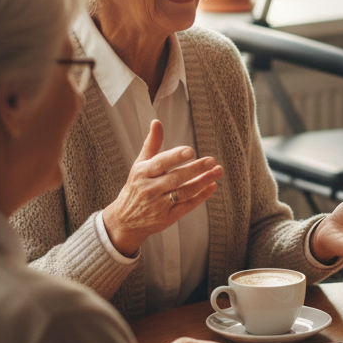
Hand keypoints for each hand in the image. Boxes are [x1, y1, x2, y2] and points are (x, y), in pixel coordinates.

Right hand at [102, 120, 223, 255]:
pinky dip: (201, 196)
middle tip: (211, 161)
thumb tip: (156, 122)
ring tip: (217, 171)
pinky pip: (187, 205)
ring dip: (203, 182)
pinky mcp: (168, 217)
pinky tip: (212, 186)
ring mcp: (159, 205)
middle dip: (195, 169)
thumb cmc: (136, 186)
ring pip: (184, 192)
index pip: (160, 163)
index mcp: (142, 173)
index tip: (190, 150)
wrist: (125, 220)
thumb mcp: (140, 165)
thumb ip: (152, 144)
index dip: (175, 157)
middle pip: (176, 178)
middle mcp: (150, 189)